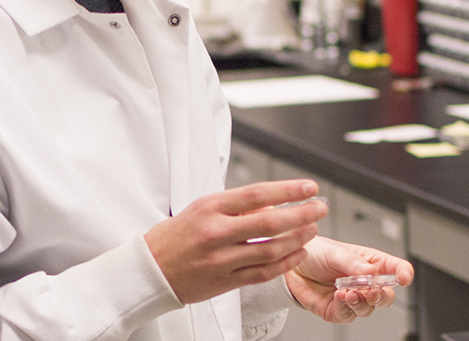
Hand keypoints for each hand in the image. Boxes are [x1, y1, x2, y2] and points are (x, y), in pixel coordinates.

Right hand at [145, 180, 328, 303]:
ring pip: (270, 250)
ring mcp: (221, 259)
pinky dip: (285, 263)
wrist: (150, 269)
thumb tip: (272, 202)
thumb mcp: (201, 209)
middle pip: (269, 223)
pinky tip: (298, 253)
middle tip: (319, 208)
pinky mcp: (224, 282)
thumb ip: (236, 206)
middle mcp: (216, 233)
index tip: (309, 187)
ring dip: (298, 239)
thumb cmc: (175, 236)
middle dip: (301, 214)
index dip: (288, 191)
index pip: (257, 194)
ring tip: (312, 229)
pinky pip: (262, 273)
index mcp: (210, 208)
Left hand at [283, 237, 413, 323]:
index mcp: (371, 263)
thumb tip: (369, 272)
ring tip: (349, 292)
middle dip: (382, 295)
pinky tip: (339, 296)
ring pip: (368, 308)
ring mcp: (353, 298)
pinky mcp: (339, 310)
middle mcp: (365, 283)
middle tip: (372, 291)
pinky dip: (346, 306)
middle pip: (386, 295)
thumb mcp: (335, 252)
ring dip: (361, 302)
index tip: (404, 278)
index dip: (403, 274)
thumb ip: (352, 263)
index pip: (395, 269)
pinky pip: (348, 314)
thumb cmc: (315, 253)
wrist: (291, 267)